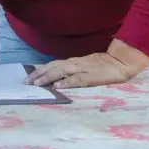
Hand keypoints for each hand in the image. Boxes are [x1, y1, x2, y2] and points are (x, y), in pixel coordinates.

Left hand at [28, 39, 148, 87]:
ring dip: (48, 77)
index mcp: (74, 62)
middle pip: (53, 67)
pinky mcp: (91, 77)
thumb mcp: (86, 66)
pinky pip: (77, 79)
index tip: (29, 77)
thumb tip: (58, 80)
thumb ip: (74, 72)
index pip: (54, 64)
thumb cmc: (105, 66)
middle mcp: (76, 64)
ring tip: (37, 84)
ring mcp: (83, 69)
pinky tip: (58, 87)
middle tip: (27, 82)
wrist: (122, 62)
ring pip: (61, 71)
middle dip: (39, 74)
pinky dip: (66, 82)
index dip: (41, 70)